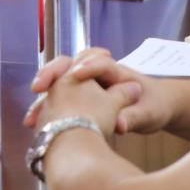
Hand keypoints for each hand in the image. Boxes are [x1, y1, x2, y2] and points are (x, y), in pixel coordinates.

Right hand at [25, 48, 173, 135]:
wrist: (156, 105)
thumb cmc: (155, 105)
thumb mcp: (150, 114)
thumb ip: (134, 117)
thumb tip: (120, 126)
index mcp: (117, 71)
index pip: (100, 63)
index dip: (87, 67)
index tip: (75, 76)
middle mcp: (97, 73)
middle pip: (69, 64)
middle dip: (52, 73)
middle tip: (39, 87)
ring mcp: (86, 83)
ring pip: (59, 81)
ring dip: (44, 95)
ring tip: (32, 116)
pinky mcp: (79, 95)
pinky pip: (58, 98)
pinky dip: (45, 108)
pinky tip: (34, 123)